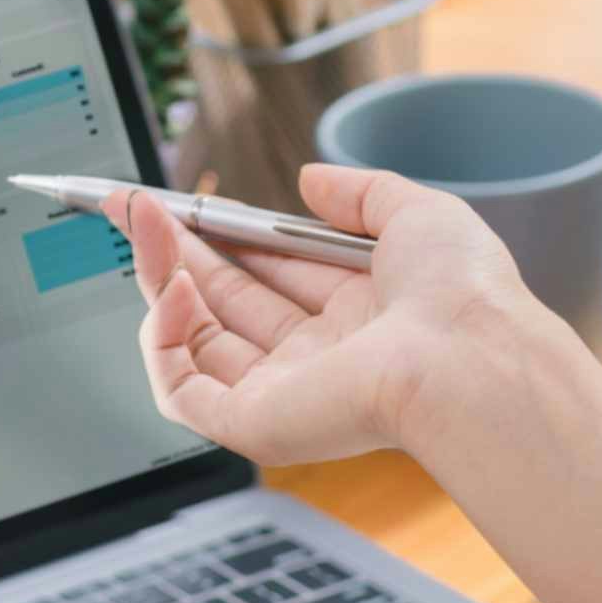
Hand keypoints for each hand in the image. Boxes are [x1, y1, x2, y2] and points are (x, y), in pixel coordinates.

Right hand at [113, 163, 601, 602]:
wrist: (467, 358)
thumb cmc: (461, 295)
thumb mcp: (417, 213)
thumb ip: (359, 193)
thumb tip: (309, 178)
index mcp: (358, 316)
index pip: (272, 273)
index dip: (223, 236)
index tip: (182, 203)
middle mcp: (318, 359)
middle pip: (225, 301)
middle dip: (176, 250)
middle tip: (134, 204)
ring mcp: (281, 394)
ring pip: (194, 338)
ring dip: (162, 277)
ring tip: (146, 225)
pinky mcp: (253, 424)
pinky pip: (180, 386)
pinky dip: (162, 336)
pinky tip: (174, 288)